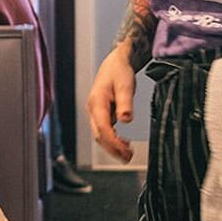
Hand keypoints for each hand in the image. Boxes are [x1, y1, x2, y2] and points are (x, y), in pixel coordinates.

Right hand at [86, 43, 137, 163]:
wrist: (116, 62)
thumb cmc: (119, 71)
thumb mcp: (125, 84)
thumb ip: (125, 102)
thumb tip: (125, 119)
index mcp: (97, 102)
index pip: (102, 127)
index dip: (112, 141)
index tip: (124, 150)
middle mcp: (93, 109)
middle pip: (99, 135)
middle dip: (112, 149)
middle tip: (127, 158)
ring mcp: (96, 112)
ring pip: (100, 135)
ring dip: (112, 147)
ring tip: (127, 155)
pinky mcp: (101, 113)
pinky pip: (104, 130)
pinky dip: (113, 140)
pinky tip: (123, 144)